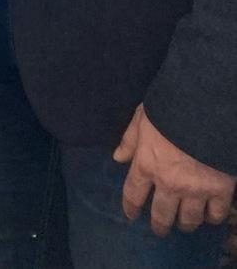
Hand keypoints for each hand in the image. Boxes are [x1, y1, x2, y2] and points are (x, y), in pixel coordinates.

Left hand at [114, 104, 234, 236]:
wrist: (205, 109)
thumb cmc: (168, 109)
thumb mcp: (142, 118)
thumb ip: (130, 140)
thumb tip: (118, 158)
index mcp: (146, 165)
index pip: (133, 195)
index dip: (130, 208)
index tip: (131, 215)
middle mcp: (169, 184)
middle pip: (162, 215)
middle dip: (159, 225)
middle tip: (160, 229)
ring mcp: (195, 190)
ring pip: (189, 219)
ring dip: (185, 223)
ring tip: (184, 222)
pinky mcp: (220, 191)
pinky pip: (215, 214)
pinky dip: (211, 217)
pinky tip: (208, 215)